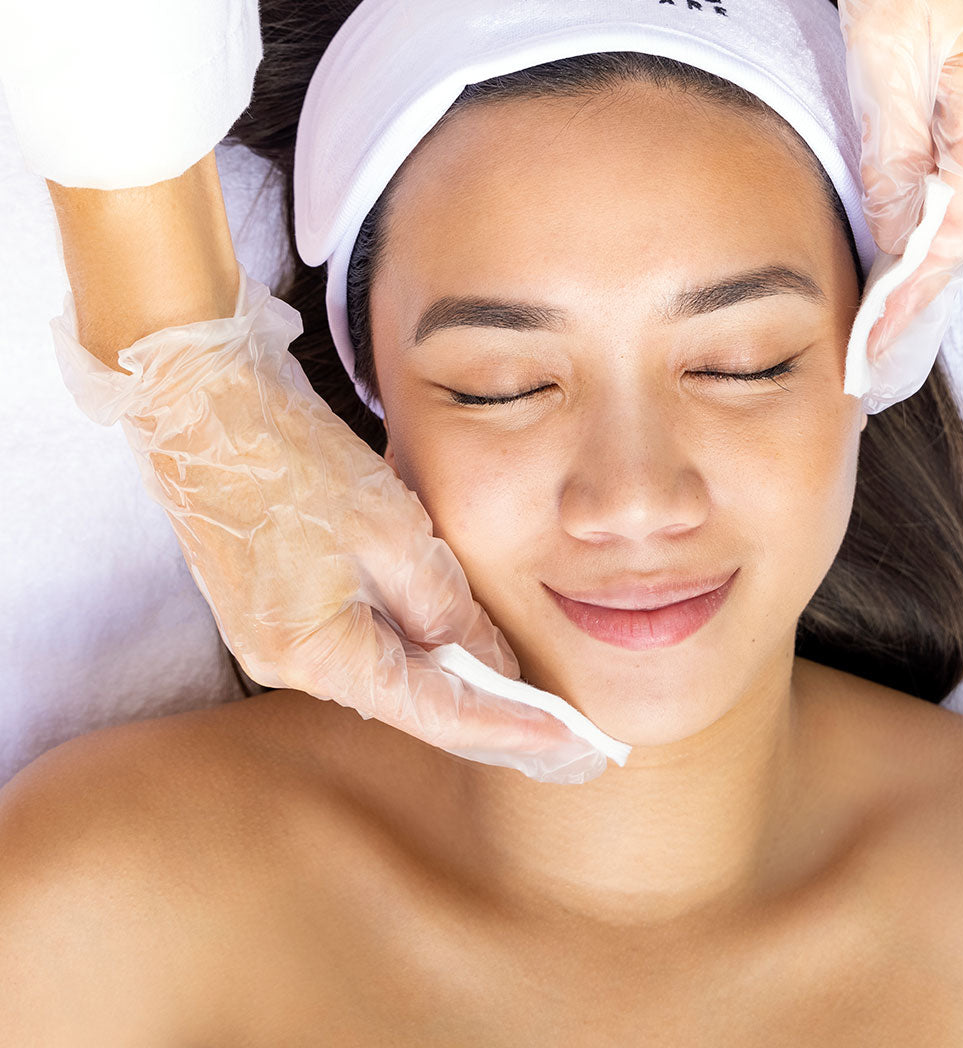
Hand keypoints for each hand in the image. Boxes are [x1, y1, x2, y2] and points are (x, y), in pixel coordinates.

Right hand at [49, 265, 618, 784]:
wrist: (200, 414)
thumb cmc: (294, 461)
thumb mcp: (392, 533)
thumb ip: (447, 609)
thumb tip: (492, 664)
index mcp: (318, 655)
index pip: (435, 713)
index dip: (508, 728)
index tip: (568, 742)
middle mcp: (289, 666)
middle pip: (408, 702)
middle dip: (484, 714)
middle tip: (555, 732)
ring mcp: (273, 642)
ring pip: (383, 672)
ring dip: (448, 678)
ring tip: (520, 691)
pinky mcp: (270, 613)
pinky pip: (356, 644)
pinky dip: (407, 646)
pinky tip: (451, 642)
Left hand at [831, 0, 962, 363]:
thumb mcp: (883, 56)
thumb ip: (892, 155)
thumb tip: (893, 237)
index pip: (957, 225)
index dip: (914, 291)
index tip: (876, 340)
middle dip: (918, 293)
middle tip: (874, 354)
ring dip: (921, 263)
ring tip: (880, 323)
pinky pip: (958, 174)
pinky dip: (926, 219)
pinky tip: (901, 253)